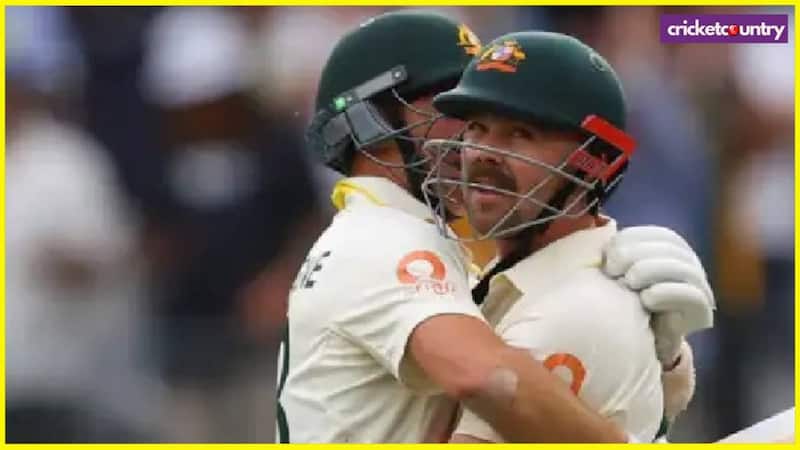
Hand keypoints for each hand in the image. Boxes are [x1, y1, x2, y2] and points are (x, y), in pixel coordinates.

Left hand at [603, 226, 714, 364]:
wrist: (633, 343)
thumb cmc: (619, 301)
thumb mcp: (613, 270)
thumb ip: (614, 249)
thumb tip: (608, 227)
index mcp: (671, 250)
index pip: (660, 234)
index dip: (632, 239)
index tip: (607, 256)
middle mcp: (690, 265)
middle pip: (671, 247)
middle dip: (635, 255)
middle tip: (612, 272)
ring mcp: (699, 288)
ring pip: (682, 267)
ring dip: (649, 270)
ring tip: (628, 284)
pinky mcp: (700, 312)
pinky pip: (691, 296)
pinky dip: (665, 293)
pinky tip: (645, 300)